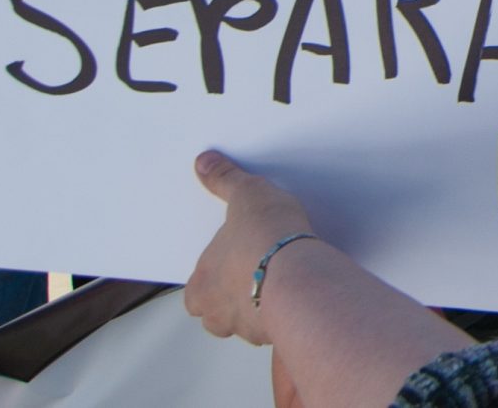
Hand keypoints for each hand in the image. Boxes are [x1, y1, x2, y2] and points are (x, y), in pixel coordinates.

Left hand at [183, 150, 318, 345]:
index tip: (234, 258)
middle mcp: (218, 312)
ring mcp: (246, 327)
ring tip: (282, 283)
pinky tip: (300, 295)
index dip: (216, 273)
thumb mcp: (245, 194)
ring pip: (246, 322)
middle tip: (256, 273)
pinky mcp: (277, 334)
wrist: (297, 273)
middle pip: (217, 311)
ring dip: (258, 308)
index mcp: (201, 285)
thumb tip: (205, 162)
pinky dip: (285, 316)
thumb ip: (225, 180)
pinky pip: (276, 329)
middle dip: (233, 297)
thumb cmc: (266, 240)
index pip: (197, 287)